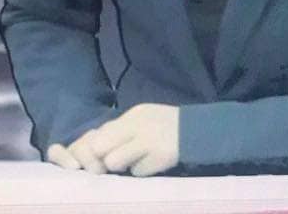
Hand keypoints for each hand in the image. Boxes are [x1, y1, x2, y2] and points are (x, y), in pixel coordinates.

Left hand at [46, 104, 179, 176]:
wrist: (196, 131)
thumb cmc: (163, 127)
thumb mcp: (140, 121)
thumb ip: (118, 132)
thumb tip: (92, 148)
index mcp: (132, 116)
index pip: (98, 135)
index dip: (91, 152)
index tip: (93, 162)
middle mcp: (137, 124)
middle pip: (100, 148)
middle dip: (103, 161)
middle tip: (115, 163)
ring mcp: (148, 140)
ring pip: (115, 161)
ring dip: (123, 166)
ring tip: (135, 161)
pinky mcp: (160, 156)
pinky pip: (138, 171)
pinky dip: (142, 170)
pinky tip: (152, 163)